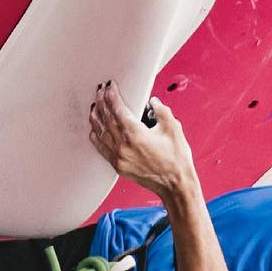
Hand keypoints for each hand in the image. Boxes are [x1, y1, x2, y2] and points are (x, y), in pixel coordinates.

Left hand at [88, 80, 196, 200]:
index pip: (118, 109)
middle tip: (101, 91)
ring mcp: (118, 156)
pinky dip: (96, 135)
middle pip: (106, 118)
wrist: (175, 184)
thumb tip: (152, 102)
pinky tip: (95, 128)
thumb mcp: (173, 129)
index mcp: (135, 133)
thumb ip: (161, 111)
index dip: (112, 95)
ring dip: (96, 116)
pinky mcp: (118, 165)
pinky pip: (101, 147)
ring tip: (95, 105)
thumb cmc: (176, 159)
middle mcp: (123, 145)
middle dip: (102, 102)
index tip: (110, 86)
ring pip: (100, 132)